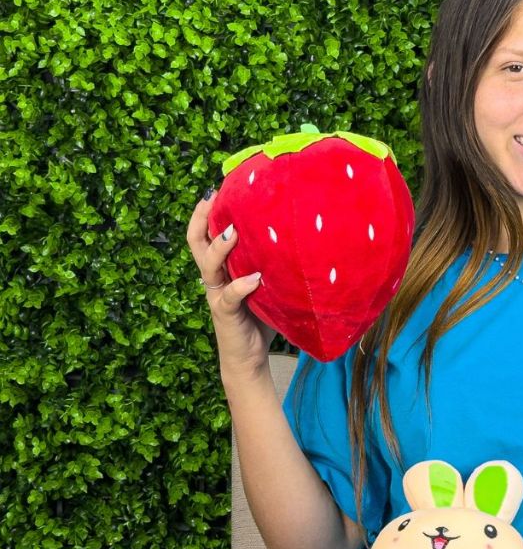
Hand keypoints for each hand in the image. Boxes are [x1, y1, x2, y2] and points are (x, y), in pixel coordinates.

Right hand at [187, 189, 276, 378]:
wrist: (250, 358)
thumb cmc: (261, 320)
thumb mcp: (267, 287)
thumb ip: (272, 267)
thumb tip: (300, 240)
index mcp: (222, 270)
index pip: (206, 236)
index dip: (206, 213)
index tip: (217, 190)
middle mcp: (214, 279)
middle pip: (196, 243)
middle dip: (200, 219)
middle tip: (212, 198)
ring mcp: (217, 295)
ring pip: (208, 265)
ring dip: (219, 247)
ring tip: (233, 232)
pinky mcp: (225, 314)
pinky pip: (228, 296)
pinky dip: (241, 285)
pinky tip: (254, 278)